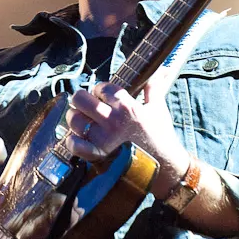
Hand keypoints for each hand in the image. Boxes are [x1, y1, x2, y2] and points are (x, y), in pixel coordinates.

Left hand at [63, 70, 188, 193]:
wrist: (164, 167)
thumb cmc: (161, 137)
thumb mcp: (159, 109)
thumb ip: (153, 88)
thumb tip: (159, 71)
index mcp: (127, 107)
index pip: (102, 87)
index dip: (100, 89)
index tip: (102, 94)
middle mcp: (113, 121)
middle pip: (81, 99)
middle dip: (82, 99)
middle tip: (87, 105)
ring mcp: (104, 139)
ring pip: (75, 120)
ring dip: (75, 118)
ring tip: (82, 120)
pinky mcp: (99, 156)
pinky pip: (76, 145)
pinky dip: (73, 142)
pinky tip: (78, 138)